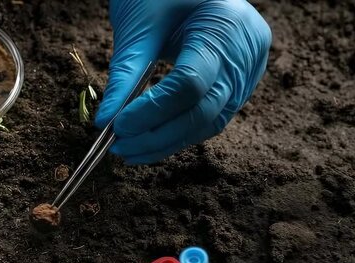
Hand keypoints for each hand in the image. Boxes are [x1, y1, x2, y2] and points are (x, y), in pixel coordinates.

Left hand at [96, 0, 271, 163]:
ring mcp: (248, 69)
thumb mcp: (141, 21)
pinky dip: (179, 131)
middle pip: (204, 111)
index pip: (191, 83)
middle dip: (157, 136)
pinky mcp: (239, 81)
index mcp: (227, 24)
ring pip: (209, 121)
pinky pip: (210, 116)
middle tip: (119, 147)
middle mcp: (247, 51)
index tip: (117, 126)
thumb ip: (126, 71)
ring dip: (167, 141)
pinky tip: (150, 140)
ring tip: (130, 149)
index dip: (152, 111)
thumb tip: (105, 121)